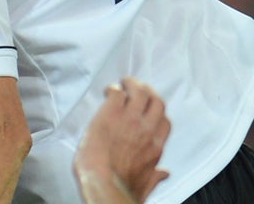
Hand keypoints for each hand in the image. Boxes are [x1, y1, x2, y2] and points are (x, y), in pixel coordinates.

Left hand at [74, 78, 169, 203]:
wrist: (105, 183)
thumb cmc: (121, 187)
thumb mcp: (146, 183)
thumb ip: (155, 176)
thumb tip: (164, 174)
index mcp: (155, 147)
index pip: (165, 122)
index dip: (157, 111)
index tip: (147, 108)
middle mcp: (147, 130)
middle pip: (157, 101)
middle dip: (148, 91)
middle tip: (136, 88)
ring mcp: (130, 119)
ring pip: (140, 91)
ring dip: (131, 84)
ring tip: (123, 83)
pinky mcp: (111, 112)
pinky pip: (116, 92)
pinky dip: (113, 89)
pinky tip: (107, 91)